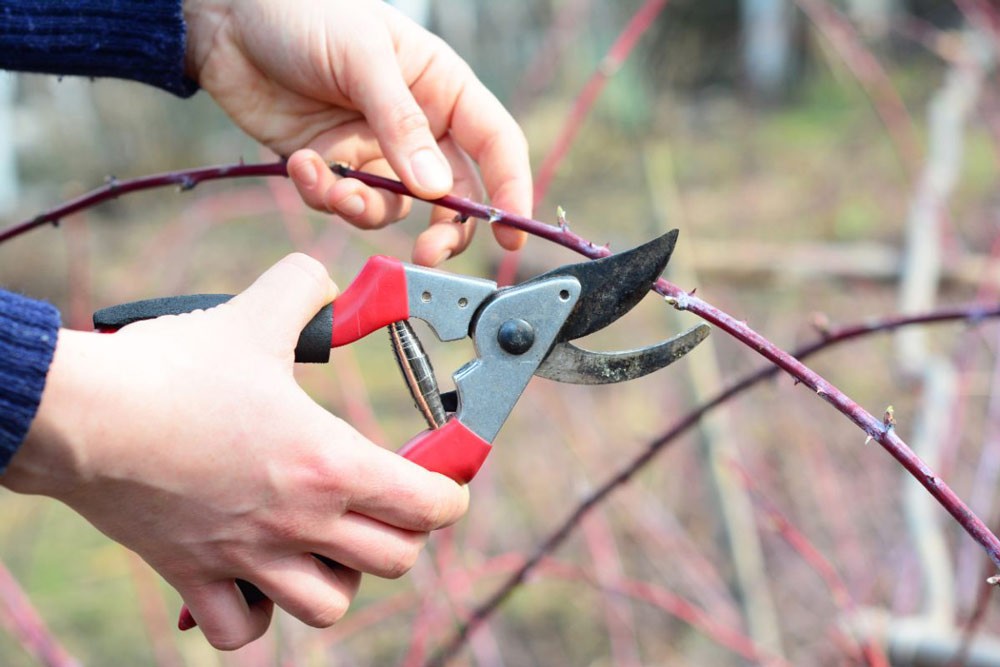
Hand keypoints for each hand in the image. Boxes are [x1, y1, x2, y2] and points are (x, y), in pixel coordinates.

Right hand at [6, 254, 468, 649]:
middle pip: (396, 560)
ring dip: (340, 578)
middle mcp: (300, 520)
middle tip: (385, 502)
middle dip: (404, 532)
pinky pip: (241, 630)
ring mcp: (249, 556)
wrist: (83, 414)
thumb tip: (325, 280)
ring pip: (330, 606)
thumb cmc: (172, 369)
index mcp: (329, 461)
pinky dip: (256, 613)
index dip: (450, 492)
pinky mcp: (195, 575)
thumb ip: (304, 288)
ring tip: (326, 543)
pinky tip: (254, 576)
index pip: (431, 505)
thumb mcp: (254, 314)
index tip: (443, 478)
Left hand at [183, 0, 530, 265]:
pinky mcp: (332, 165)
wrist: (229, 16)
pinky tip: (299, 162)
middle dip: (443, 230)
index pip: (495, 145)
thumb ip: (401, 124)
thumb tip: (437, 191)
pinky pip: (341, 201)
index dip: (510, 190)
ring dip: (365, 209)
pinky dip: (322, 192)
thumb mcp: (363, 57)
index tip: (510, 235)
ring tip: (334, 186)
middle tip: (427, 254)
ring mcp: (373, 149)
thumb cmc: (307, 12)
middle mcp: (416, 126)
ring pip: (392, 208)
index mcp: (443, 88)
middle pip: (451, 196)